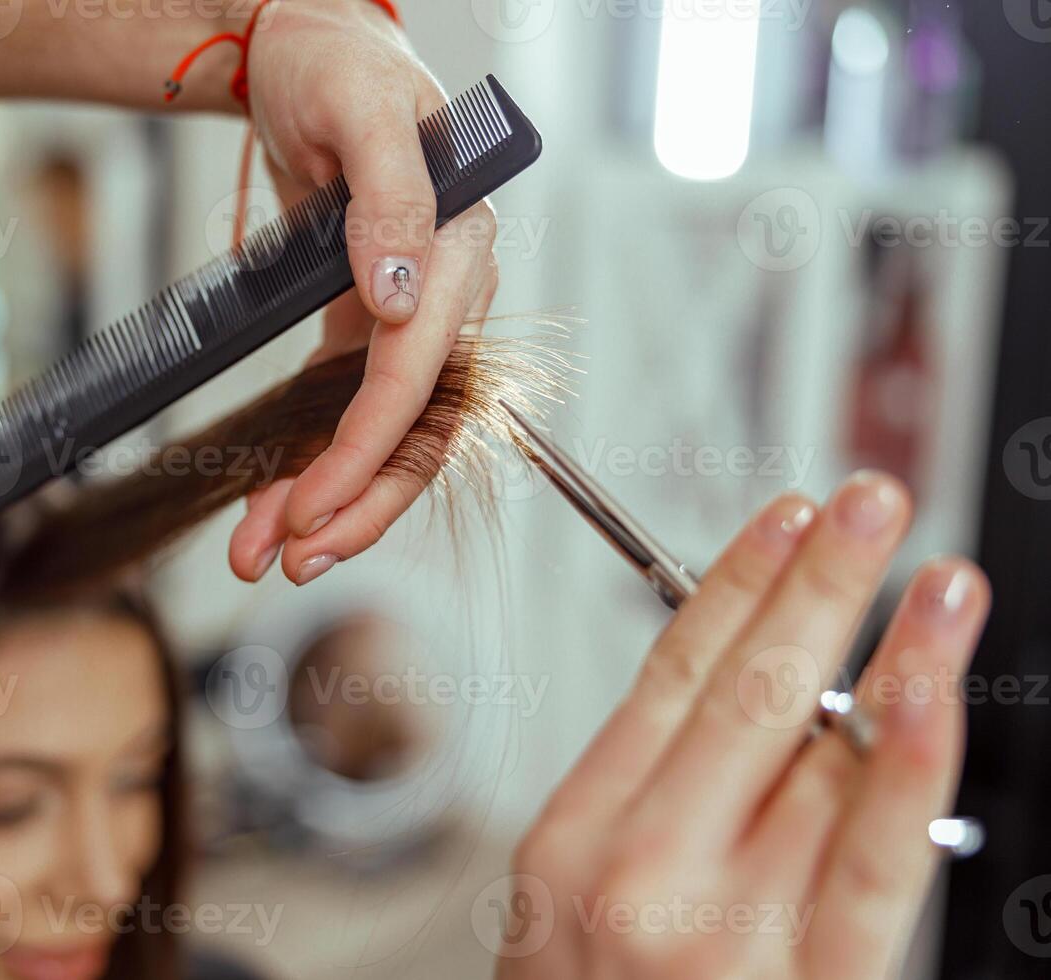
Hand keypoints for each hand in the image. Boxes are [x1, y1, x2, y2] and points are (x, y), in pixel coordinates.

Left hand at [228, 0, 499, 584]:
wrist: (308, 52)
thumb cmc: (338, 68)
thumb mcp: (362, 111)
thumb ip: (391, 199)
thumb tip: (398, 293)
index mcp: (458, 250)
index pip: (420, 377)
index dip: (366, 451)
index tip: (311, 511)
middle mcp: (442, 294)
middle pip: (416, 432)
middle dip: (355, 507)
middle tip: (288, 563)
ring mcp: (404, 315)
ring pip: (380, 436)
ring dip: (325, 499)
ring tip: (259, 553)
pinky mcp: (362, 321)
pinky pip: (344, 407)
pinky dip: (310, 458)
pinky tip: (271, 501)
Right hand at [498, 473, 990, 978]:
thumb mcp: (577, 913)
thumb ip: (663, 809)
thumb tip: (778, 706)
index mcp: (571, 842)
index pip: (664, 677)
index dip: (730, 587)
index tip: (780, 520)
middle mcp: (635, 873)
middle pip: (736, 691)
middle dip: (810, 580)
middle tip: (862, 498)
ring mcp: (715, 932)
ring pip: (810, 759)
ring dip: (877, 649)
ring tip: (929, 572)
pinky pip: (866, 854)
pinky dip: (903, 756)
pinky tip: (928, 685)